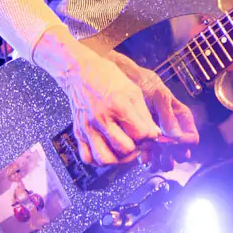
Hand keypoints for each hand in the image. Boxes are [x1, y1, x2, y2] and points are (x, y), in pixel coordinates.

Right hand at [33, 27, 197, 166]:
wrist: (80, 72)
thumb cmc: (109, 79)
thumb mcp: (133, 91)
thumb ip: (144, 115)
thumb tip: (155, 135)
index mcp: (118, 105)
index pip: (140, 133)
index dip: (149, 136)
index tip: (150, 132)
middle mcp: (101, 118)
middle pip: (124, 149)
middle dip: (136, 148)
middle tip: (138, 142)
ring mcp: (87, 128)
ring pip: (105, 159)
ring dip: (118, 159)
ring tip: (125, 150)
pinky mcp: (78, 133)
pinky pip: (87, 158)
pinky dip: (99, 160)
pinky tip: (109, 151)